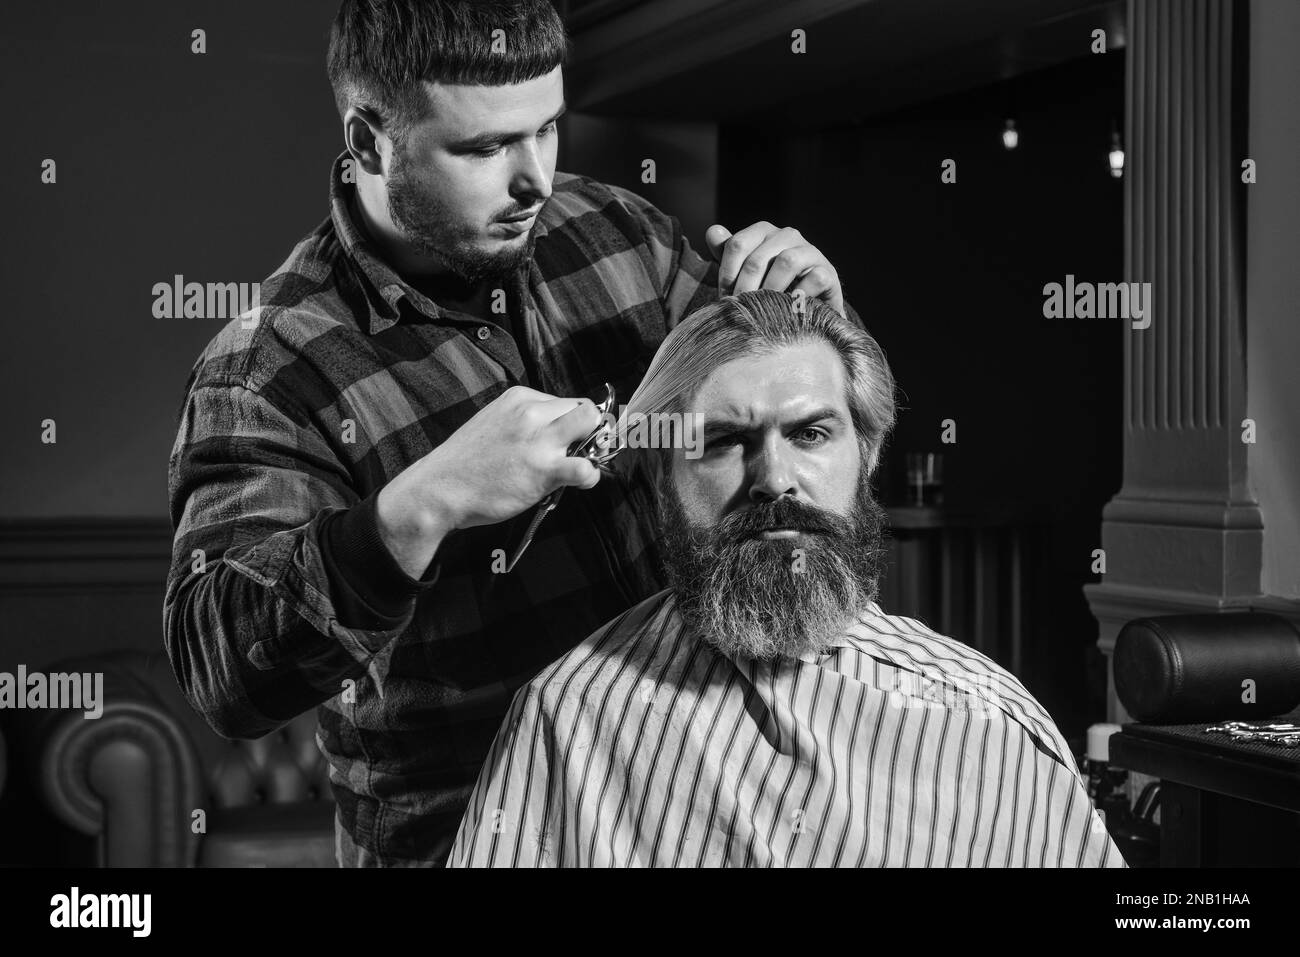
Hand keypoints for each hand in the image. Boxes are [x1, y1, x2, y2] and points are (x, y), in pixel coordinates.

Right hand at [375, 386, 603, 577]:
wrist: (439, 490)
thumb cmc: (465, 463)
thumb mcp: (495, 423)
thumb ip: (525, 423)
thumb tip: (555, 433)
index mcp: (519, 398)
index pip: (564, 401)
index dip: (572, 423)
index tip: (570, 440)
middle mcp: (531, 412)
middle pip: (584, 409)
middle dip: (589, 430)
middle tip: (581, 452)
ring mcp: (539, 439)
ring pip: (591, 424)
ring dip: (595, 445)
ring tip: (582, 464)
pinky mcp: (543, 469)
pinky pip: (586, 467)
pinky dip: (591, 475)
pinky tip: (581, 482)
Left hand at [704, 222, 844, 317]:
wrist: (805, 304)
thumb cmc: (769, 285)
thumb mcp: (744, 270)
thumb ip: (727, 252)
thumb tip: (713, 232)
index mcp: (763, 231)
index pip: (737, 245)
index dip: (726, 275)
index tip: (724, 299)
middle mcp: (787, 234)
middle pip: (757, 259)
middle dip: (744, 289)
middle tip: (740, 312)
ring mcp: (810, 251)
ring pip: (786, 262)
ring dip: (770, 291)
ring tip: (763, 311)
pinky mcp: (828, 271)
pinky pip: (814, 278)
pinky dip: (799, 296)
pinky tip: (789, 310)